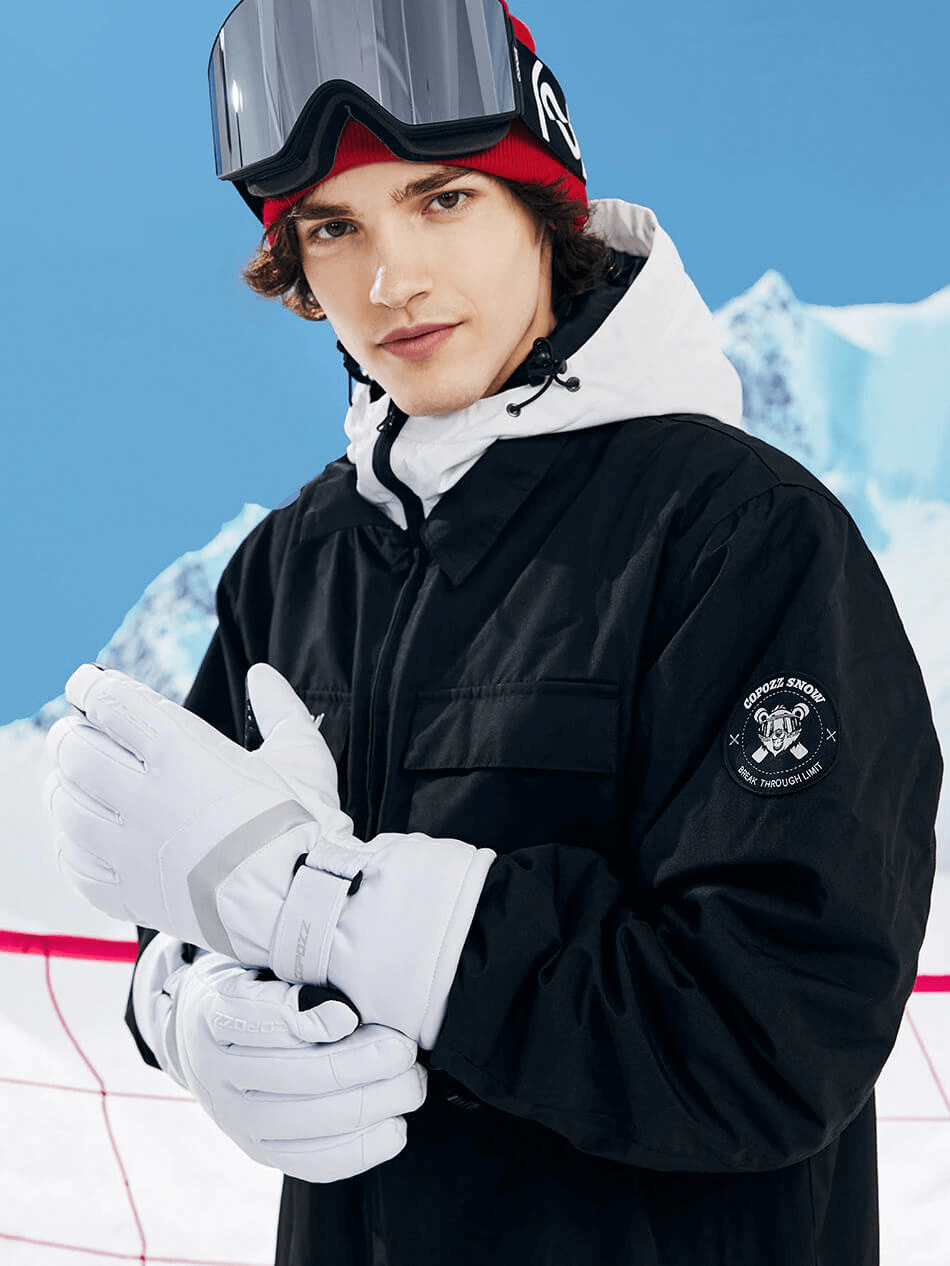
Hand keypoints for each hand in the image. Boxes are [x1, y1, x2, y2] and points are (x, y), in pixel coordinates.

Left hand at [44, 663, 350, 966]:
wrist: (300, 903)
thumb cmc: (303, 828)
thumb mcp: (301, 756)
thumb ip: (279, 708)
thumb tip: (262, 677)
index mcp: (183, 753)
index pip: (112, 705)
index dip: (92, 688)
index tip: (87, 684)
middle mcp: (147, 796)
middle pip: (77, 751)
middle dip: (71, 734)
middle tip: (76, 731)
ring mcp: (133, 849)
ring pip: (67, 807)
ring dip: (63, 787)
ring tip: (71, 781)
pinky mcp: (133, 894)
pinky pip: (77, 866)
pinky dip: (70, 846)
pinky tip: (80, 837)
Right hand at [136, 939, 425, 1182]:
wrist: (202, 1041)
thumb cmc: (253, 991)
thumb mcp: (260, 966)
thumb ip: (295, 981)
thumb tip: (347, 1015)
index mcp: (216, 1017)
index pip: (258, 1020)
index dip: (307, 1021)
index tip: (350, 1015)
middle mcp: (220, 1074)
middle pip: (299, 1076)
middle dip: (364, 1064)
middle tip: (405, 1049)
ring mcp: (237, 1120)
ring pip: (312, 1122)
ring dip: (374, 1104)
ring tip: (410, 1084)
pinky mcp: (260, 1152)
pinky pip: (314, 1162)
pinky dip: (361, 1149)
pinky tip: (395, 1127)